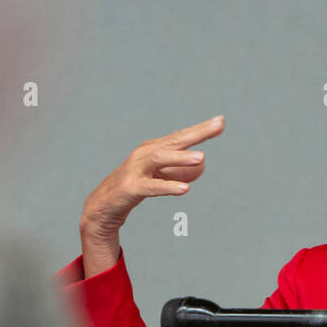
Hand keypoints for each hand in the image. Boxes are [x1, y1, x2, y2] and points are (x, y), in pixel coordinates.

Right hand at [79, 115, 224, 276]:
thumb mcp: (161, 177)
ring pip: (160, 158)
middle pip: (175, 139)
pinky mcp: (130, 187)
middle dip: (197, 132)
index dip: (201, 129)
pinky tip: (184, 189)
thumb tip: (202, 165)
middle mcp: (146, 153)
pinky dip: (168, 186)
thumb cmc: (136, 185)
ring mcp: (136, 168)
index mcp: (155, 148)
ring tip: (202, 158)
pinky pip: (151, 187)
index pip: (181, 136)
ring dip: (181, 157)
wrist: (104, 204)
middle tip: (218, 126)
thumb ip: (181, 170)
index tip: (221, 121)